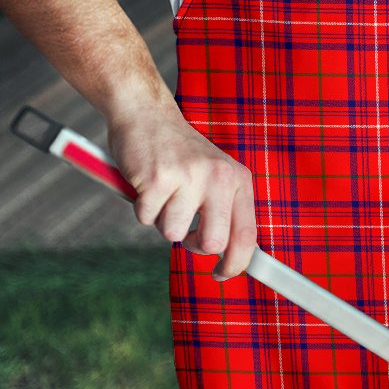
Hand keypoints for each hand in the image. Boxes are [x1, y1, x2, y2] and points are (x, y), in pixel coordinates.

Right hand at [108, 107, 256, 280]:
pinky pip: (146, 218)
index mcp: (238, 180)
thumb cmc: (179, 154)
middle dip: (193, 245)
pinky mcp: (158, 178)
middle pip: (213, 243)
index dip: (236, 264)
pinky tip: (147, 184)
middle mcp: (219, 177)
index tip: (222, 274)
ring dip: (162, 220)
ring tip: (164, 193)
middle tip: (185, 230)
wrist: (147, 114)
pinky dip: (142, 208)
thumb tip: (231, 258)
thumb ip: (224, 211)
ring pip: (173, 233)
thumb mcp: (214, 176)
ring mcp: (189, 177)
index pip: (247, 235)